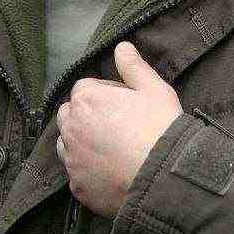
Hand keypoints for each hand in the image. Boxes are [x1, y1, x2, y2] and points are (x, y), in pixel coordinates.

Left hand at [56, 41, 182, 217]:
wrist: (164, 177)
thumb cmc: (161, 128)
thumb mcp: (154, 89)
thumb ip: (133, 66)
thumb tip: (122, 47)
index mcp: (86, 99)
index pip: (85, 88)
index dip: (106, 94)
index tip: (125, 105)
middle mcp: (71, 128)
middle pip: (70, 115)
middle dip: (87, 117)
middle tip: (117, 126)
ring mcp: (72, 159)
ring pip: (68, 144)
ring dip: (82, 143)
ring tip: (112, 150)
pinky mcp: (78, 186)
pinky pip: (78, 174)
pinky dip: (89, 172)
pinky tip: (111, 172)